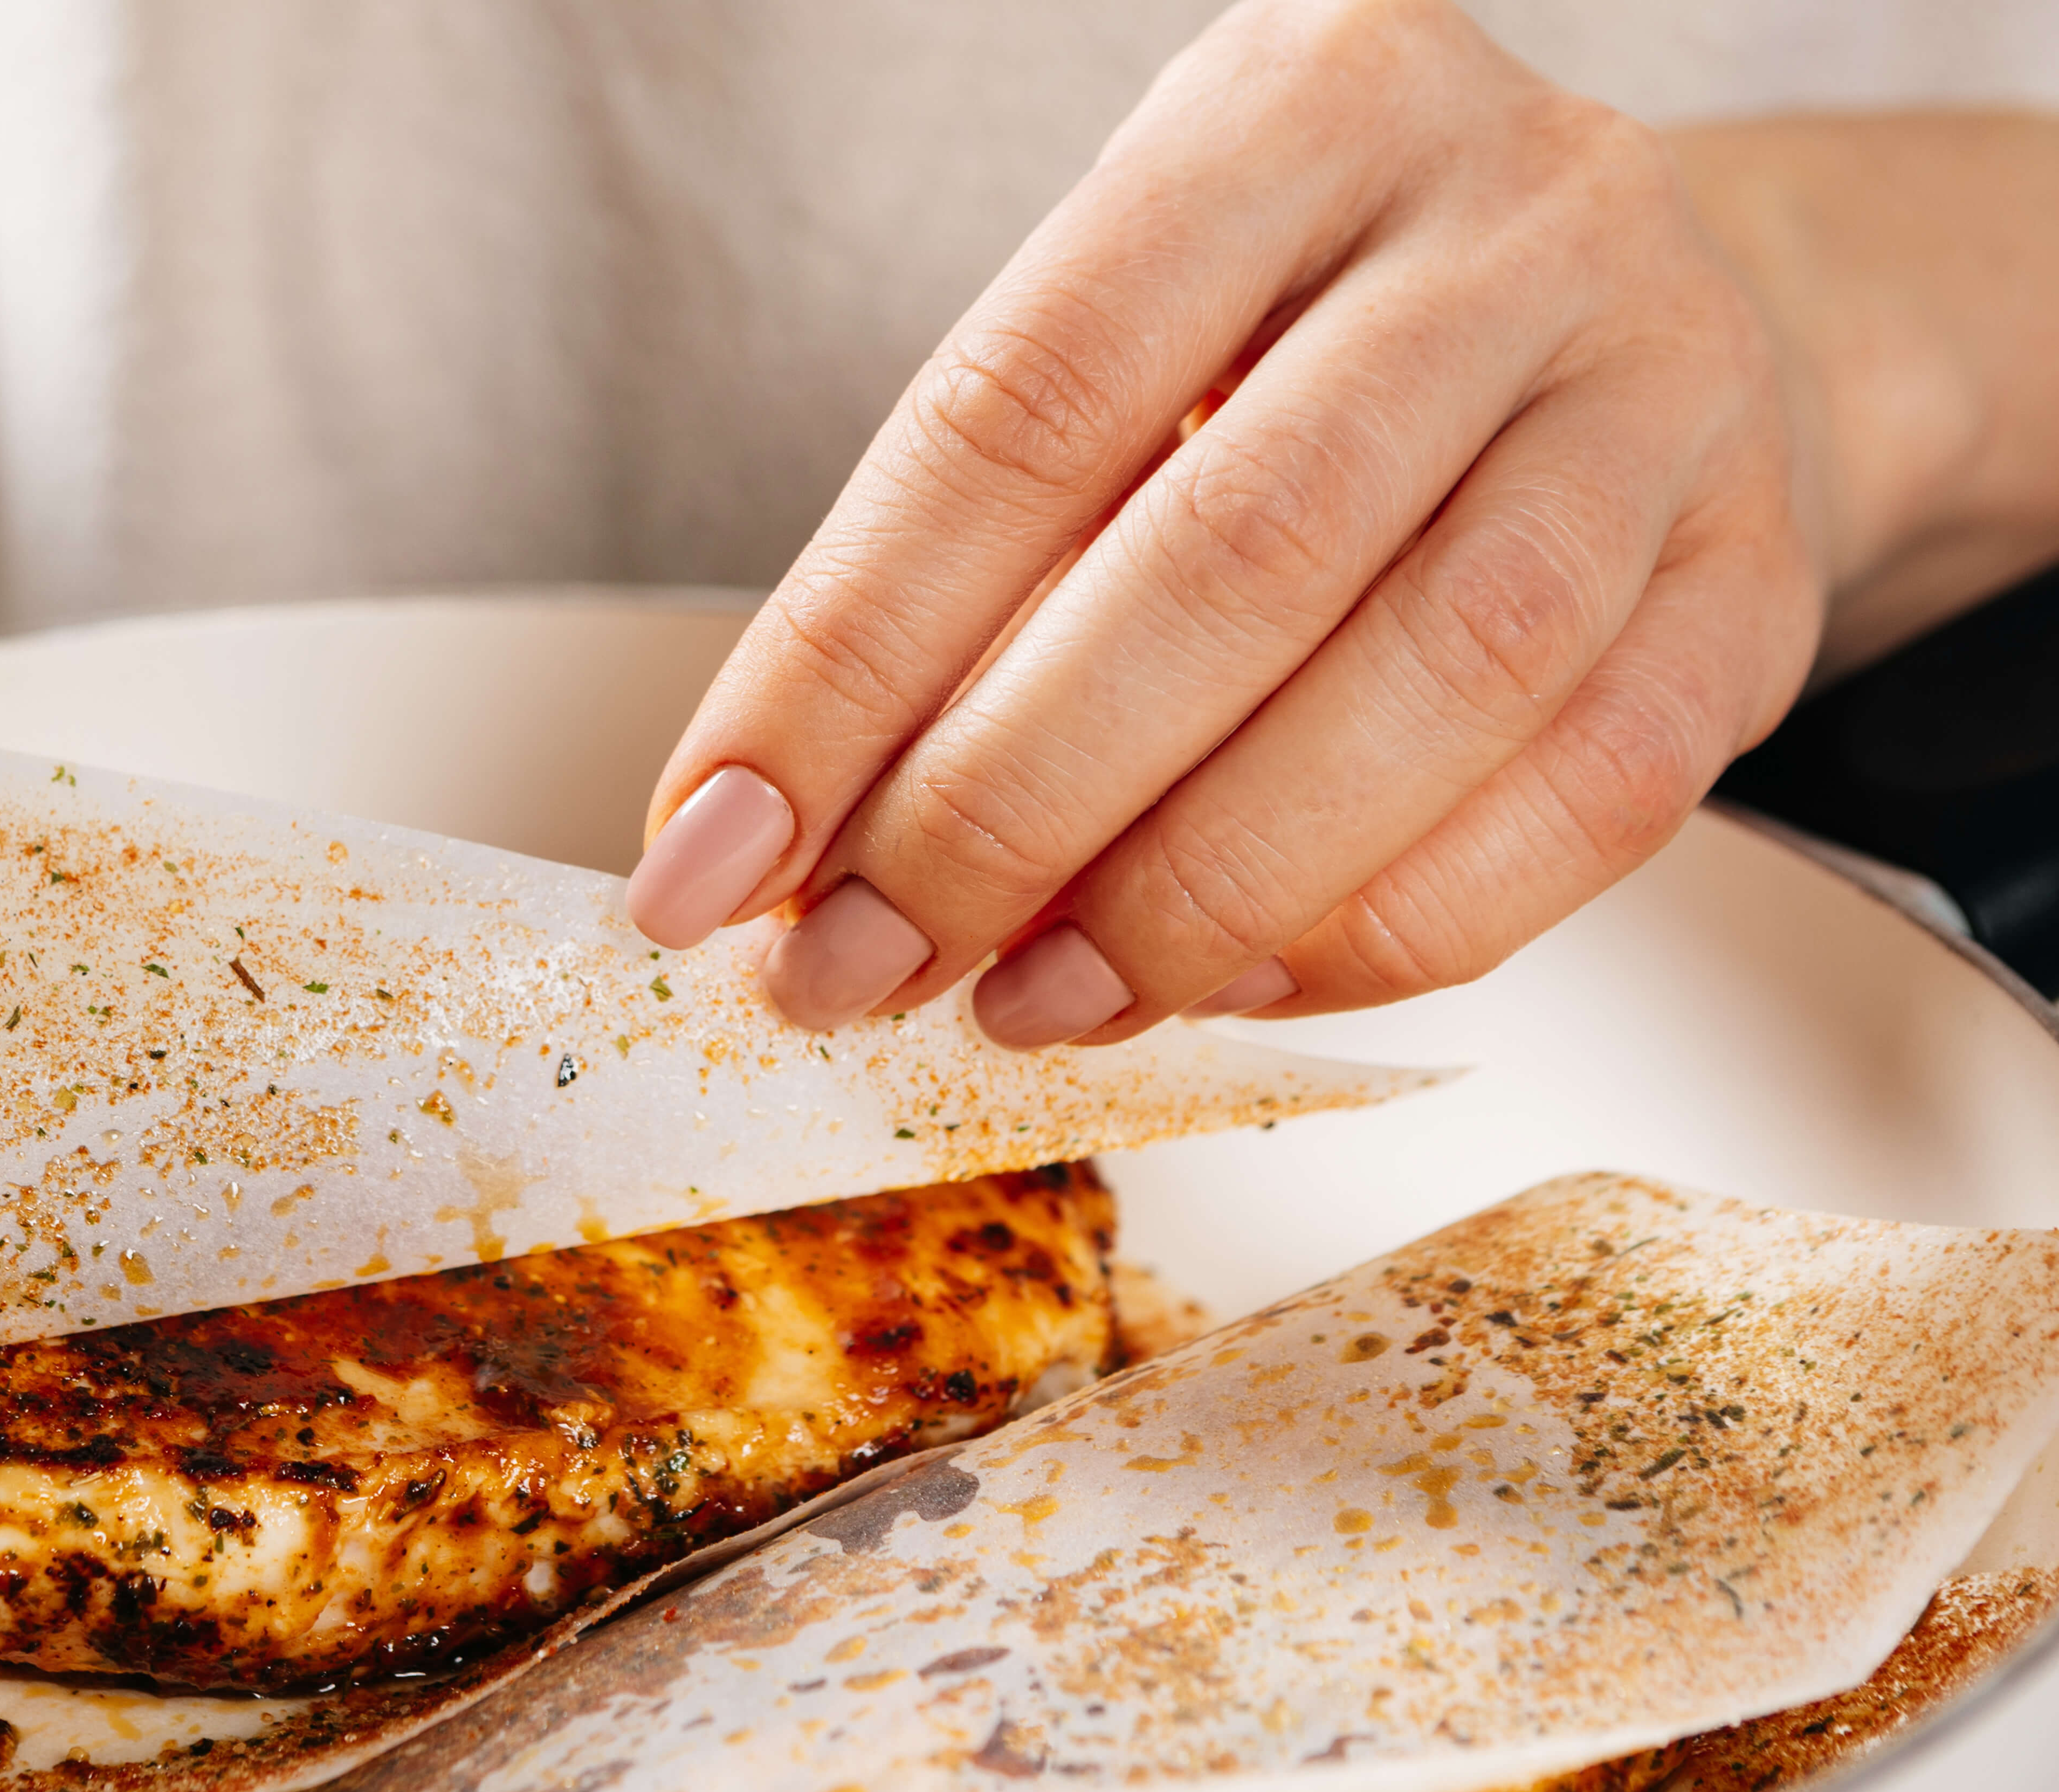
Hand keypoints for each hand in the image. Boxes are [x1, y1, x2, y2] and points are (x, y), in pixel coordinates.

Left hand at [625, 0, 1823, 1043]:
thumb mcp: (1135, 370)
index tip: (711, 854)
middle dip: (999, 811)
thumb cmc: (1316, 356)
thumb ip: (974, 576)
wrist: (1651, 323)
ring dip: (1189, 892)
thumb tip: (783, 843)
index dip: (839, 667)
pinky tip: (1227, 980)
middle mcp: (1508, 223)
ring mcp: (1665, 395)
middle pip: (1221, 561)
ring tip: (1026, 1001)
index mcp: (1292, 115)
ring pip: (1427, 684)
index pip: (1010, 414)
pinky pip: (1578, 804)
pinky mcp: (1757, 582)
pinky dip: (1376, 928)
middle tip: (855, 965)